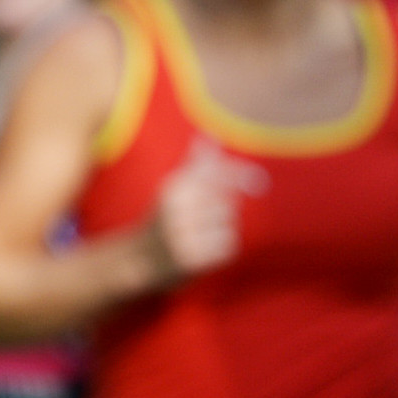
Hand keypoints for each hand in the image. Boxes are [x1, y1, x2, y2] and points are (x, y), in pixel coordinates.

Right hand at [146, 144, 262, 280]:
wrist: (138, 262)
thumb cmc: (163, 219)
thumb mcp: (174, 188)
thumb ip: (196, 164)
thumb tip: (211, 135)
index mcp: (174, 188)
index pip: (214, 173)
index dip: (239, 174)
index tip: (258, 179)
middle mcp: (178, 209)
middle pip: (228, 200)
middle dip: (220, 209)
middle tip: (199, 220)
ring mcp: (186, 235)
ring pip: (229, 222)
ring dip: (220, 229)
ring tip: (197, 235)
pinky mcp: (195, 258)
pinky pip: (228, 245)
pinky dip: (220, 249)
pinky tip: (201, 251)